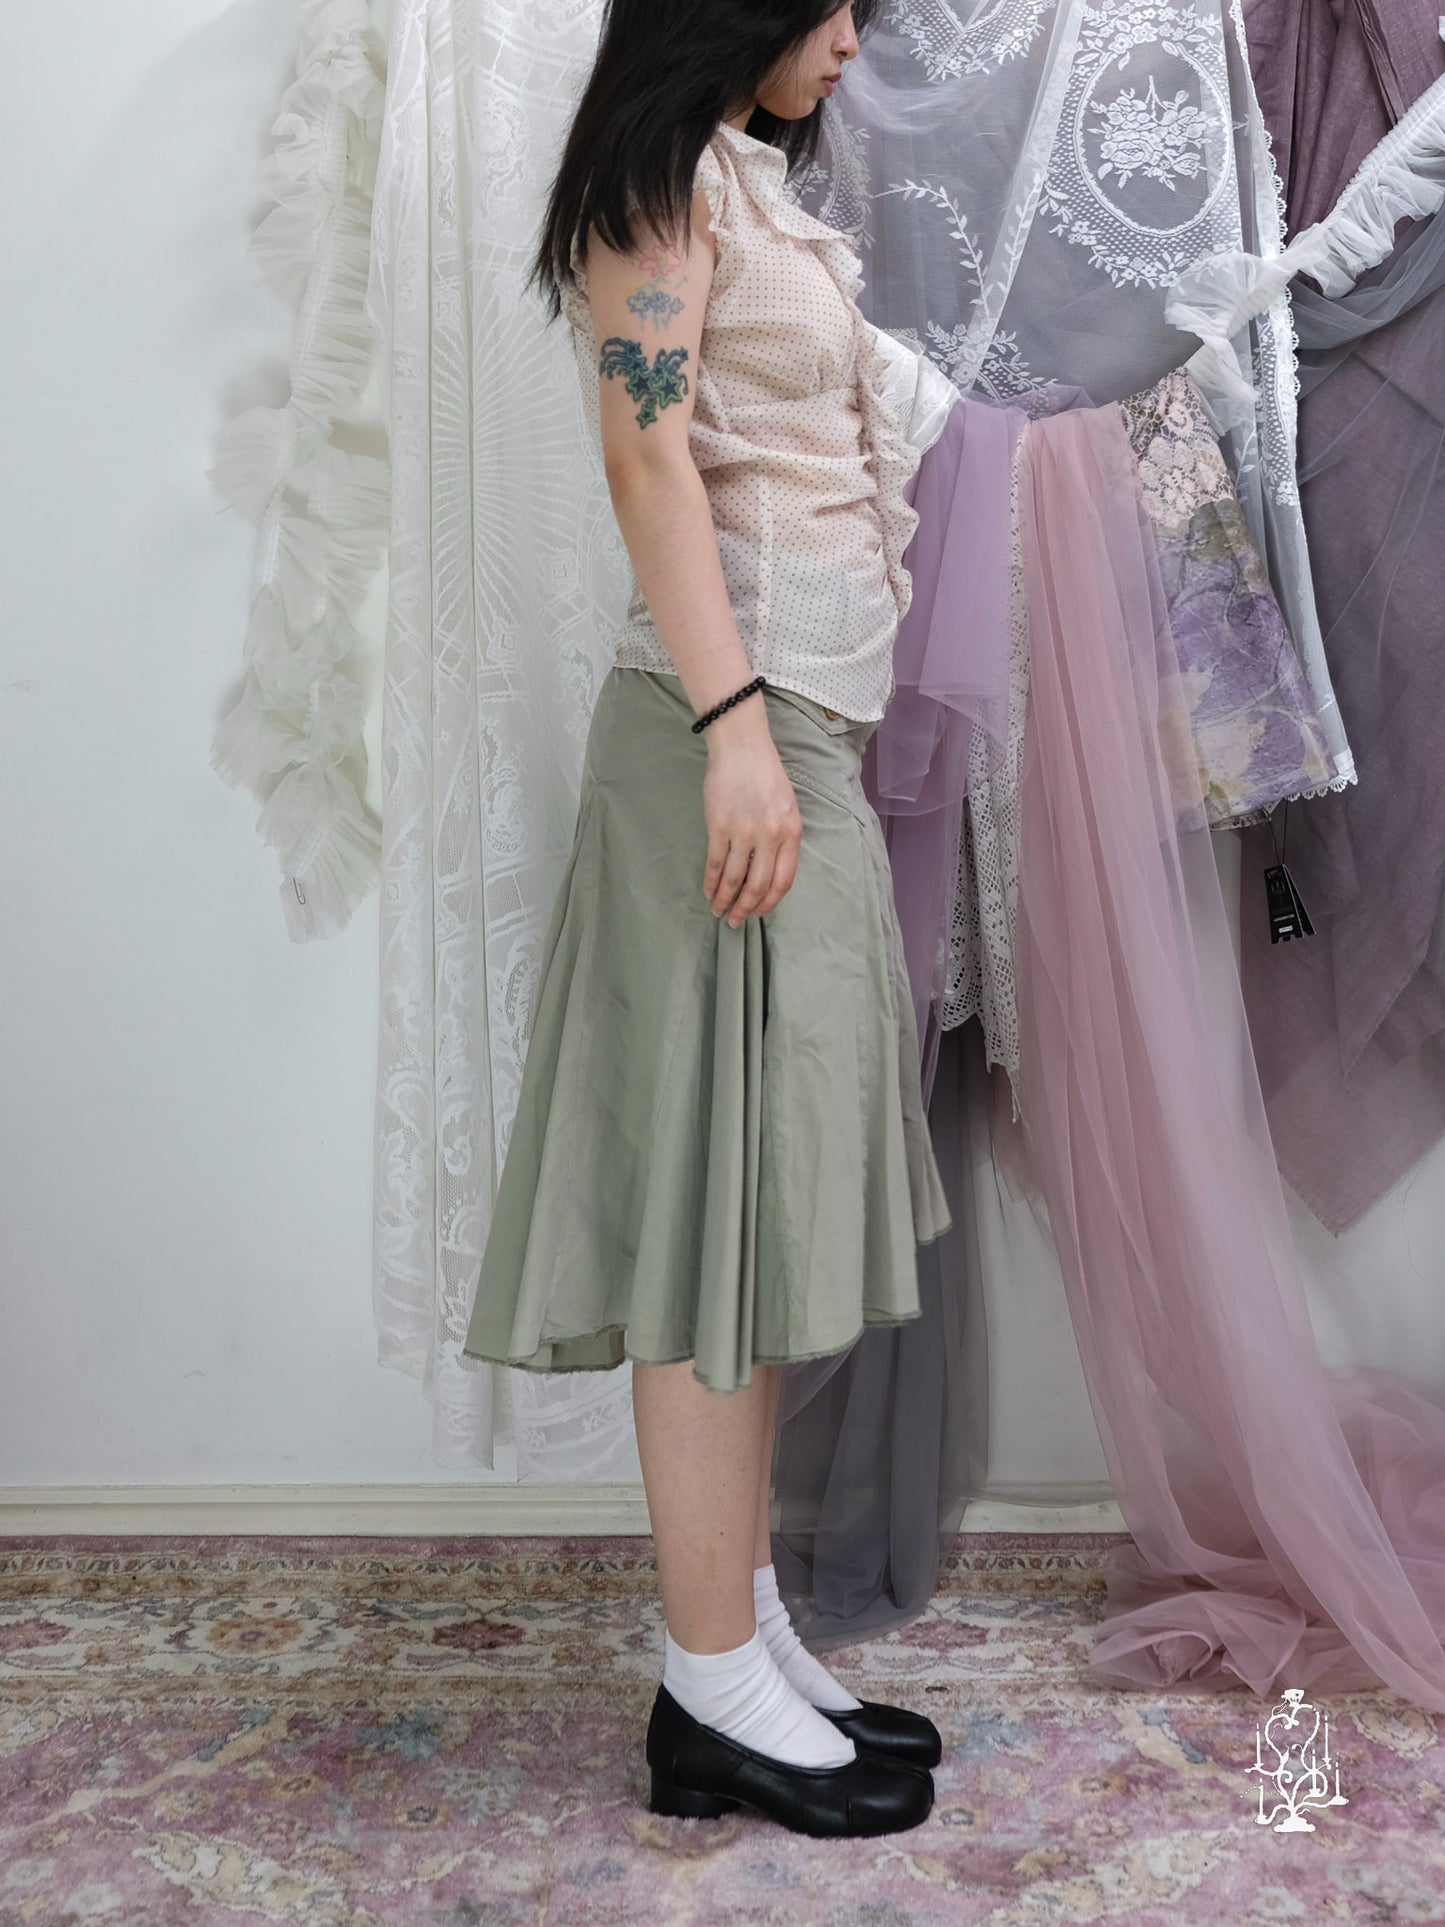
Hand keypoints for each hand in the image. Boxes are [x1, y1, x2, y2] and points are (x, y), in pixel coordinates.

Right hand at [700, 700, 802, 928]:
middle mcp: (770, 836)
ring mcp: (744, 832)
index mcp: (791, 832)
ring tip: (718, 911)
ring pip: (734, 878)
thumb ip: (782, 838)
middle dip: (745, 909)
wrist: (742, 746)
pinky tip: (708, 891)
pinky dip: (710, 881)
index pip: (784, 880)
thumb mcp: (786, 807)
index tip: (759, 912)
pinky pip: (715, 863)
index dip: (770, 902)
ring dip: (724, 899)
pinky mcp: (718, 826)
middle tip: (735, 922)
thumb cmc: (765, 775)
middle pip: (758, 886)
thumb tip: (768, 871)